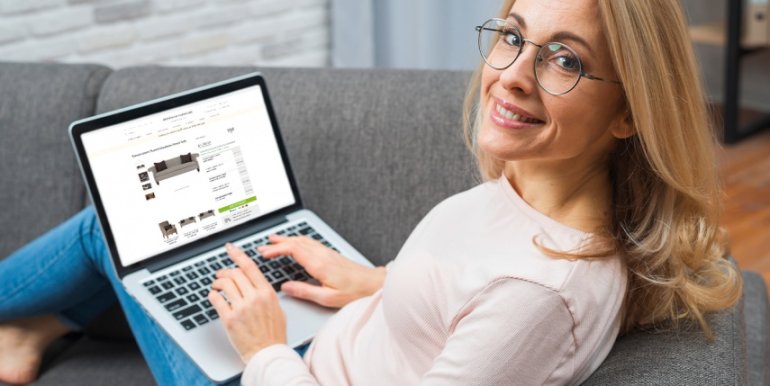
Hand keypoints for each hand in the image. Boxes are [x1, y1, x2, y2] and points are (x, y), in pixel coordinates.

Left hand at [209, 243, 286, 363]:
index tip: (231, 248)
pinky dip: (213, 295)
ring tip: (216, 285)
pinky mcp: (229, 319)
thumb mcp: (277, 309)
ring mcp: (241, 308)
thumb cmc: (273, 334)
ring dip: (217, 282)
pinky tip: (214, 297)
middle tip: (220, 274)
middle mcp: (254, 298)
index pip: (250, 267)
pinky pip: (216, 300)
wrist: (267, 353)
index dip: (238, 255)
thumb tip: (255, 284)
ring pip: (224, 284)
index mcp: (267, 293)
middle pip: (235, 273)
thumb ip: (266, 294)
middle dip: (225, 271)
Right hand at [258, 234, 385, 307]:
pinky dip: (298, 241)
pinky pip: (310, 242)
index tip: (264, 253)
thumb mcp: (327, 298)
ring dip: (288, 239)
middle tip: (263, 245)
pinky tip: (296, 243)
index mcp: (319, 264)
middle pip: (296, 242)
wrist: (373, 284)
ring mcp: (327, 252)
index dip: (276, 249)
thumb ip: (305, 291)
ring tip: (275, 239)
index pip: (293, 249)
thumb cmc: (354, 292)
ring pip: (303, 240)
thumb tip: (286, 288)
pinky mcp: (331, 254)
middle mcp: (322, 255)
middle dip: (278, 242)